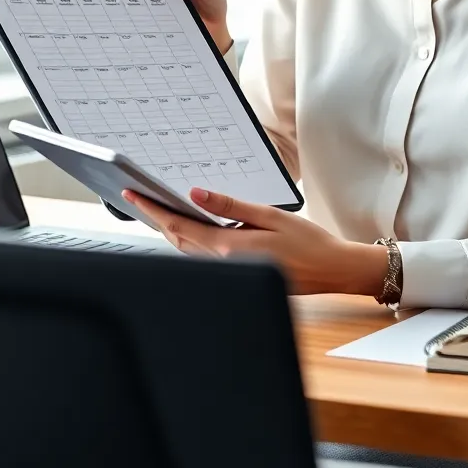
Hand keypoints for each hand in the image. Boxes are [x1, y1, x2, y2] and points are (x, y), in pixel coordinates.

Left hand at [122, 187, 387, 296]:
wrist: (332, 270)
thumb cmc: (309, 242)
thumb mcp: (270, 214)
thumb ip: (230, 205)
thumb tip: (196, 194)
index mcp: (230, 247)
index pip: (180, 226)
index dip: (154, 210)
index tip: (135, 195)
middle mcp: (225, 263)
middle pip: (178, 241)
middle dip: (156, 218)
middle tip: (138, 198)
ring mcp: (231, 272)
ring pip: (188, 251)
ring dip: (170, 231)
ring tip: (156, 209)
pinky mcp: (238, 274)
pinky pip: (203, 258)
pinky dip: (188, 241)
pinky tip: (187, 230)